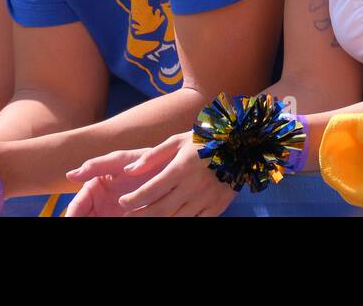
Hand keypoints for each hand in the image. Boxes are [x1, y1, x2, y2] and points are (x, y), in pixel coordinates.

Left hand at [68, 132, 236, 216]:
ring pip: (176, 218)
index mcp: (182, 168)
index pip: (151, 190)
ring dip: (158, 220)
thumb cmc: (203, 141)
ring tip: (145, 217)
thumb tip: (128, 170)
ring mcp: (207, 199)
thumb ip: (152, 156)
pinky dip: (180, 222)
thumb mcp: (177, 141)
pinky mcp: (217, 207)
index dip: (134, 199)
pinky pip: (195, 221)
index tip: (123, 202)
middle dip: (141, 215)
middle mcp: (193, 186)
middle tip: (127, 216)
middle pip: (160, 209)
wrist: (240, 146)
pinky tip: (170, 219)